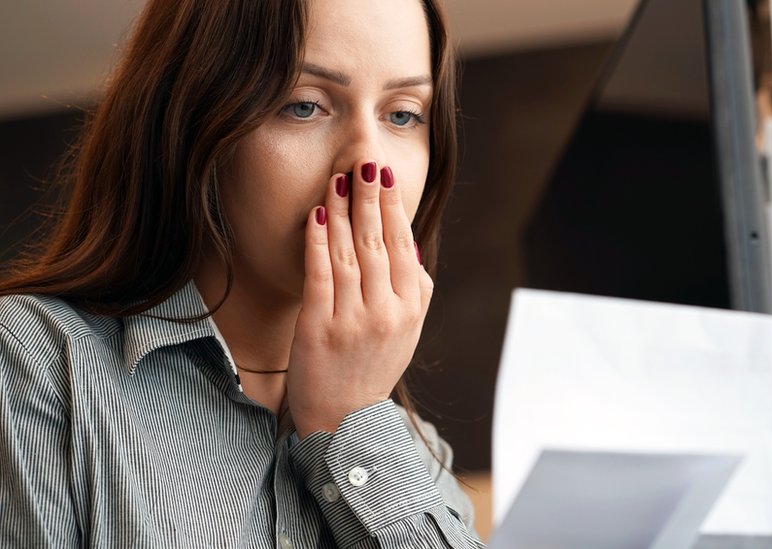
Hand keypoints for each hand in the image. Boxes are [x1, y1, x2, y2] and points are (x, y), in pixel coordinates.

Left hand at [287, 160, 432, 436]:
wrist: (345, 418)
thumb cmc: (375, 365)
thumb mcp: (409, 328)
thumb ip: (414, 286)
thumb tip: (410, 239)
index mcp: (412, 307)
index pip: (405, 245)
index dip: (394, 207)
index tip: (384, 176)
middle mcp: (387, 312)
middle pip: (378, 242)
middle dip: (369, 198)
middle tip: (363, 162)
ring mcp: (352, 320)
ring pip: (349, 253)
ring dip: (342, 210)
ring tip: (337, 179)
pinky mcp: (319, 327)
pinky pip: (320, 274)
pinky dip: (318, 241)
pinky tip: (317, 214)